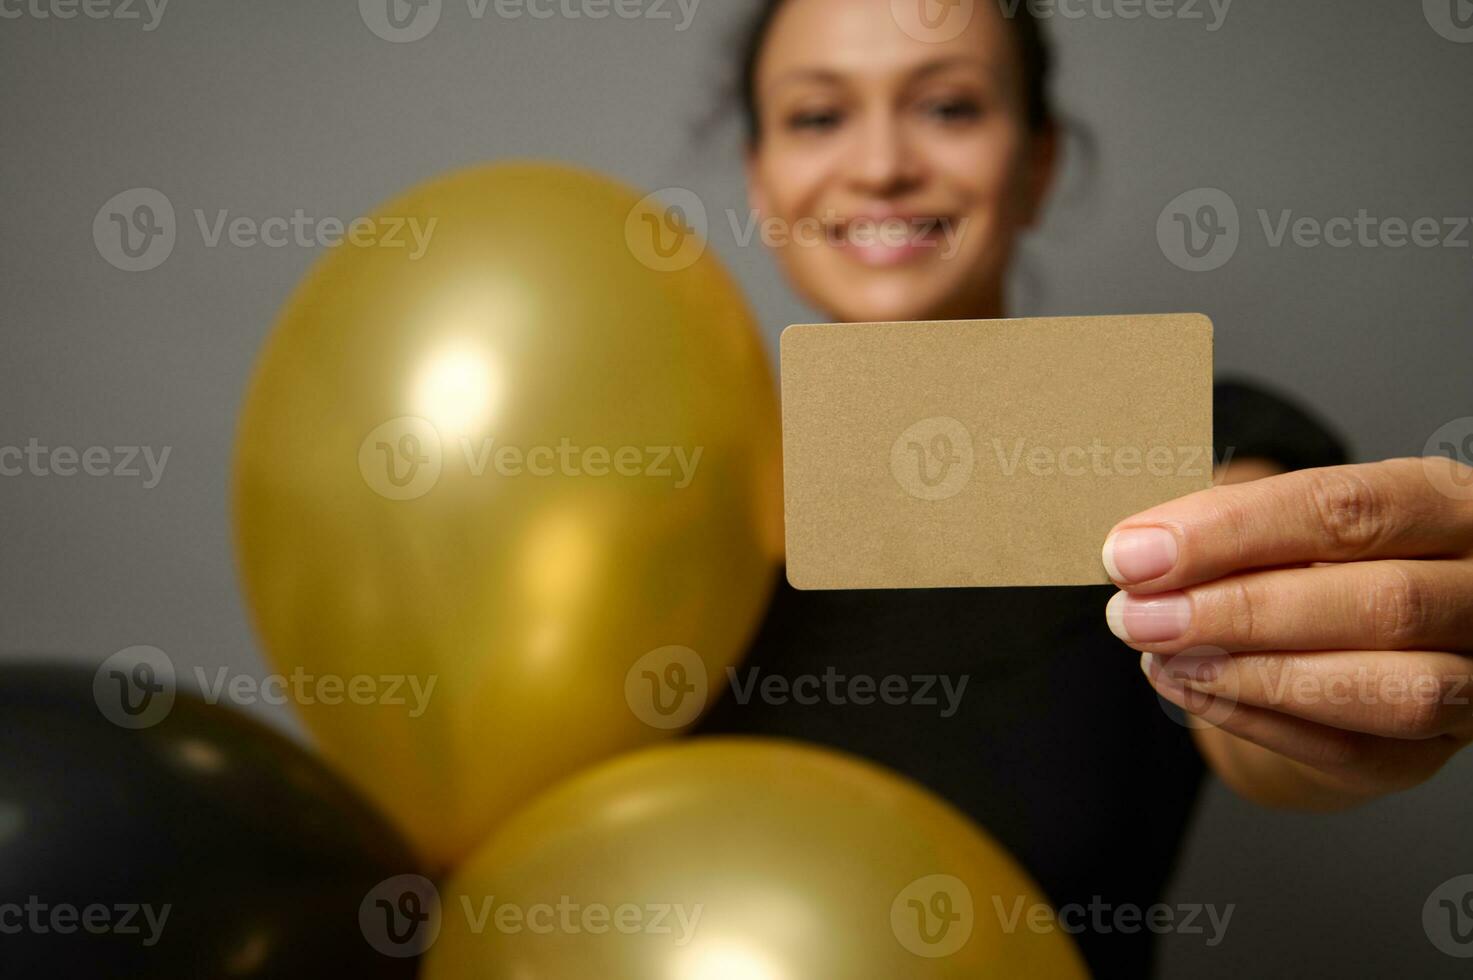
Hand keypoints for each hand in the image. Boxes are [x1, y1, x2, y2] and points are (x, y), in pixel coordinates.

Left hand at [1102, 457, 1472, 805]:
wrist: (1346, 635)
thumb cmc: (1307, 558)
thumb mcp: (1277, 518)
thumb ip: (1223, 525)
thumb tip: (1134, 549)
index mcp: (1445, 504)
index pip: (1347, 508)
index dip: (1232, 531)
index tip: (1134, 553)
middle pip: (1383, 603)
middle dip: (1239, 611)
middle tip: (1134, 613)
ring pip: (1391, 689)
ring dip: (1256, 674)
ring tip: (1160, 654)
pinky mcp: (1428, 751)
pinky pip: (1352, 748)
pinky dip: (1255, 719)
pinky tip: (1185, 686)